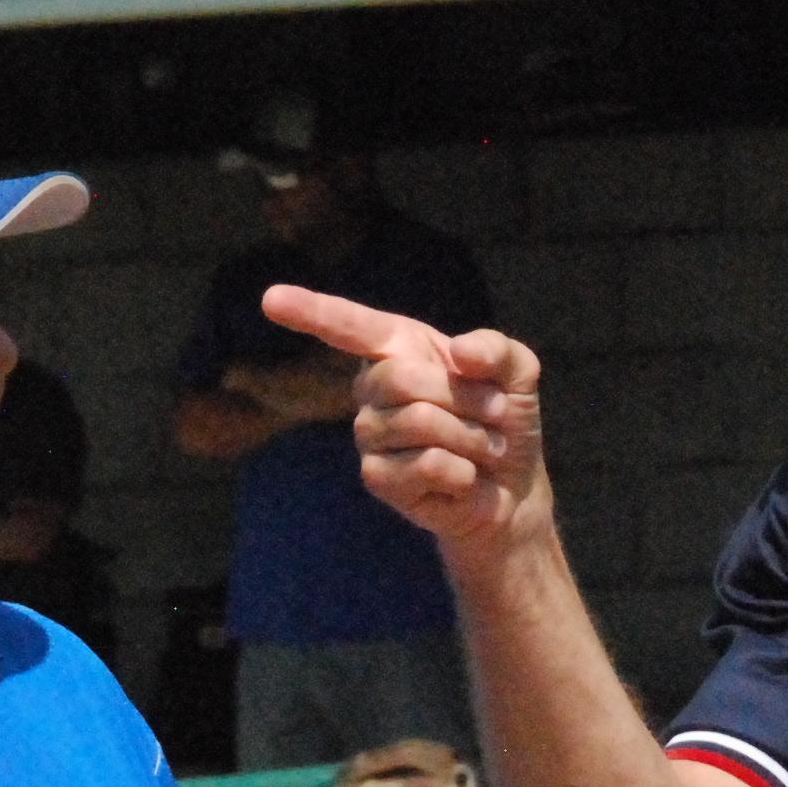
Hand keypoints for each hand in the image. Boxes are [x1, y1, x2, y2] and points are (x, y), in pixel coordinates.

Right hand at [259, 286, 545, 548]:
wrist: (512, 487)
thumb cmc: (503, 421)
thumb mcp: (518, 373)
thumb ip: (497, 349)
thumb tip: (460, 354)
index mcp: (399, 349)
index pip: (347, 325)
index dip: (309, 311)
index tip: (270, 299)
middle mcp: (373, 389)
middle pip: (401, 378)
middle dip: (463, 399)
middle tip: (490, 416)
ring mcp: (369, 436)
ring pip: (418, 422)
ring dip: (470, 436)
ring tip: (478, 448)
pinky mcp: (377, 479)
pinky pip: (424, 463)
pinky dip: (462, 470)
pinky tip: (463, 477)